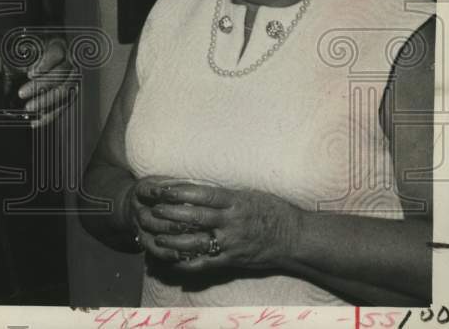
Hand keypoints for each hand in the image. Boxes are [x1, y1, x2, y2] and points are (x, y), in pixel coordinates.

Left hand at [0, 36, 78, 127]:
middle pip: (60, 75)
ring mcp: (72, 80)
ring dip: (45, 102)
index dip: (45, 63)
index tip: (30, 73)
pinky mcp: (71, 95)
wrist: (49, 64)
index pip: (56, 53)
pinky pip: (63, 107)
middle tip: (21, 94)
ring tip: (28, 109)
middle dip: (40, 86)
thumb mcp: (21, 56)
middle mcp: (69, 63)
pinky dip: (49, 116)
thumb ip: (7, 61)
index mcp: (58, 47)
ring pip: (64, 92)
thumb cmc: (34, 56)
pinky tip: (35, 122)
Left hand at [141, 181, 302, 270]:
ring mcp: (231, 243)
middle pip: (196, 217)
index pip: (203, 195)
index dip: (181, 192)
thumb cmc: (272, 211)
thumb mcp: (249, 194)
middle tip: (153, 210)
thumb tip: (196, 186)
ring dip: (175, 240)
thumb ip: (224, 193)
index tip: (163, 189)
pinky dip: (187, 263)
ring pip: (197, 242)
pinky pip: (206, 264)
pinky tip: (172, 260)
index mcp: (235, 202)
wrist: (295, 238)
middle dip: (172, 214)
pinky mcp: (232, 261)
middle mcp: (232, 222)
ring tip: (158, 236)